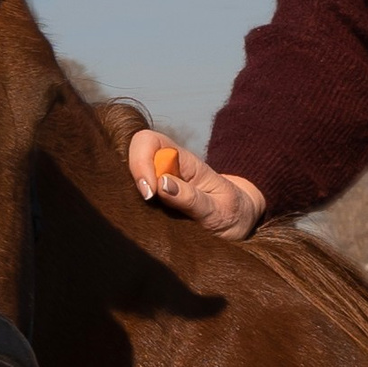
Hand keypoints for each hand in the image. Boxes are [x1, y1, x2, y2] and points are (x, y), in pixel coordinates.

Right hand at [128, 130, 265, 239]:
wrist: (240, 224)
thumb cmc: (232, 214)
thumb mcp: (219, 210)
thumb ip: (192, 198)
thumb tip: (161, 184)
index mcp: (183, 162)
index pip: (148, 142)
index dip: (141, 162)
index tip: (150, 194)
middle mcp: (165, 169)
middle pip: (130, 156)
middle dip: (129, 179)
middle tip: (146, 205)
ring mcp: (156, 185)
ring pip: (127, 178)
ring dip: (128, 195)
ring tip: (143, 215)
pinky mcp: (152, 204)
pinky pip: (132, 198)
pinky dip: (130, 207)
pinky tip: (140, 220)